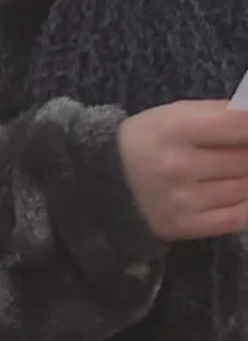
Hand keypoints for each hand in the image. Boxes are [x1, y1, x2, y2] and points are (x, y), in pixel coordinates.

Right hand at [118, 99, 247, 239]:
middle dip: (246, 153)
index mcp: (170, 129)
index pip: (239, 125)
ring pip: (246, 188)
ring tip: (224, 171)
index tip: (247, 130)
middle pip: (246, 159)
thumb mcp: (174, 115)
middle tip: (234, 152)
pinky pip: (239, 216)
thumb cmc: (149, 141)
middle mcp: (176, 166)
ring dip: (244, 178)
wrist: (106, 181)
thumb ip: (222, 115)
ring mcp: (182, 200)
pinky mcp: (186, 226)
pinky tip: (226, 193)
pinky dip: (241, 203)